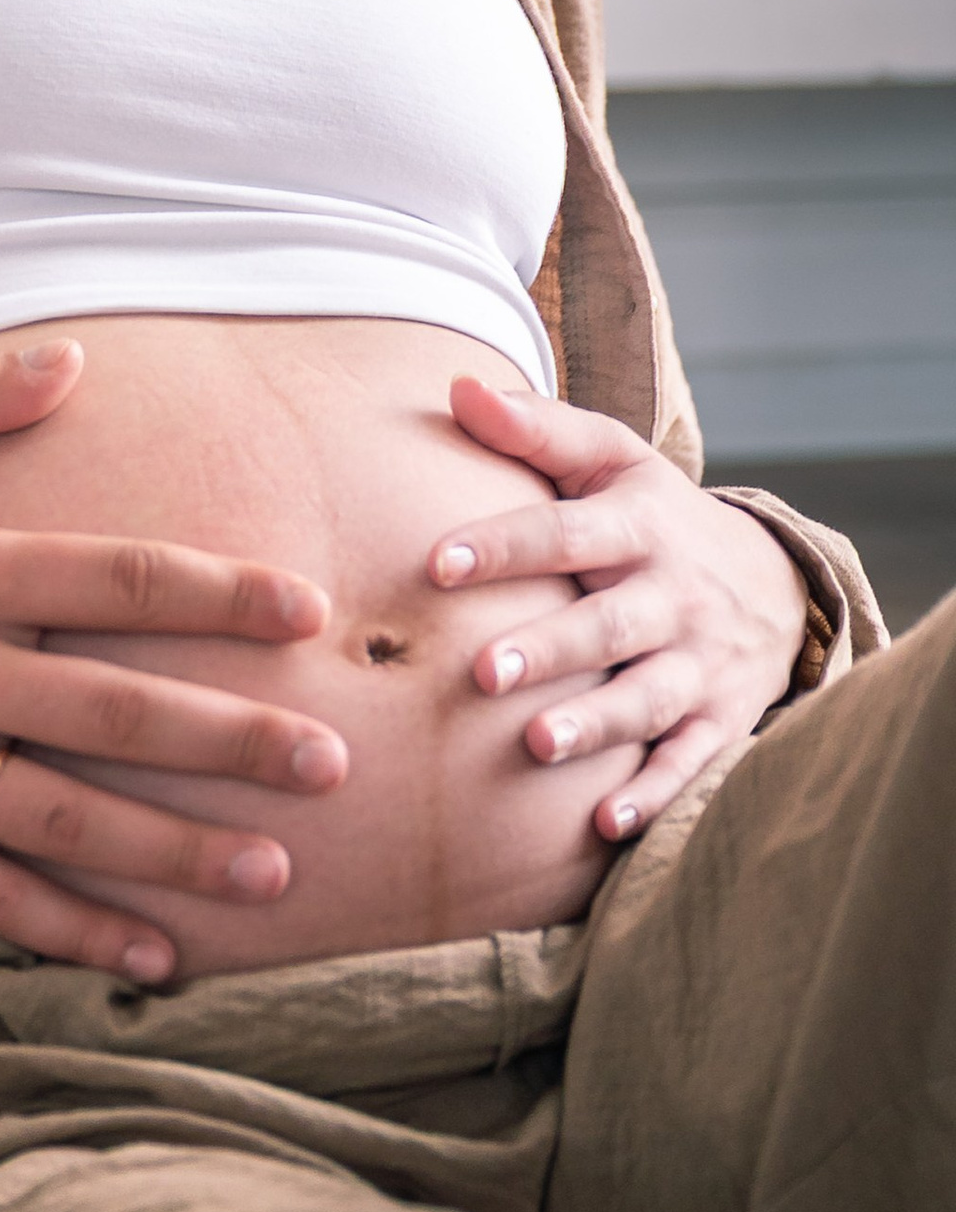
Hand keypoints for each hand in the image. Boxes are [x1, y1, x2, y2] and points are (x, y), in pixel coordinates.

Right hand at [0, 336, 344, 984]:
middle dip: (235, 737)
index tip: (306, 610)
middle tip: (333, 762)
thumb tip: (73, 358)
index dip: (220, 592)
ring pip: (65, 819)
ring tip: (274, 874)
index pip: (116, 577)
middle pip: (116, 709)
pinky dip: (69, 931)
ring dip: (176, 851)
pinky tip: (150, 955)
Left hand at [430, 378, 804, 842]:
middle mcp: (672, 596)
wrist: (776, 582)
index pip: (565, 532)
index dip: (504, 547)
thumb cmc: (655, 516)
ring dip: (595, 725)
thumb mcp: (610, 459)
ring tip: (537, 746)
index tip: (436, 563)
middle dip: (551, 649)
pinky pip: (689, 762)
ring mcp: (699, 662)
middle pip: (608, 623)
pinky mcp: (718, 718)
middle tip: (483, 671)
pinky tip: (607, 824)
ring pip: (647, 698)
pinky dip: (655, 795)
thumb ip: (535, 428)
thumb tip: (455, 387)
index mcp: (638, 527)